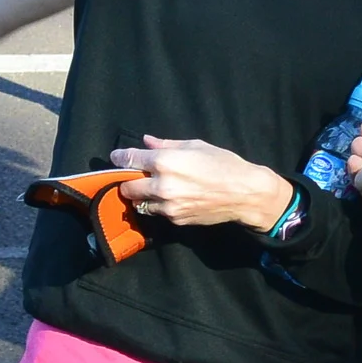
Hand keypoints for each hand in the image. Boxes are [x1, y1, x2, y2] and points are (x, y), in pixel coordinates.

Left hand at [110, 136, 292, 229]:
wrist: (245, 194)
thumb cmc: (224, 164)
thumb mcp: (196, 146)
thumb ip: (167, 145)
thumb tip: (147, 142)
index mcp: (165, 162)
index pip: (129, 160)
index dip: (119, 158)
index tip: (116, 157)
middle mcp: (161, 186)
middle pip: (127, 186)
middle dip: (128, 180)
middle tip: (135, 175)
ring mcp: (167, 206)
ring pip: (139, 203)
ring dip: (141, 196)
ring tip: (152, 188)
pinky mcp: (175, 220)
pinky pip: (158, 212)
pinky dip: (158, 205)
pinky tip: (171, 198)